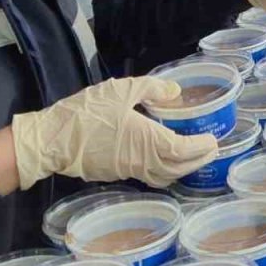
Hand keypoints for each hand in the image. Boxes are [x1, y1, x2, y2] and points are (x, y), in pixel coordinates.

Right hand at [11, 77, 218, 190]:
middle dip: (198, 161)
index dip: (201, 147)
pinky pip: (146, 176)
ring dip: (181, 169)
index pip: (184, 150)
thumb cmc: (87, 113)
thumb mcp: (122, 90)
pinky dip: (161, 170)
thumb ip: (152, 88)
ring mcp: (127, 171)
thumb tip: (175, 91)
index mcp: (148, 141)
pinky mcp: (114, 174)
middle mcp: (142, 161)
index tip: (213, 141)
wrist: (51, 140)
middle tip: (210, 151)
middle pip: (178, 169)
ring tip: (191, 157)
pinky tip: (160, 157)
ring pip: (162, 176)